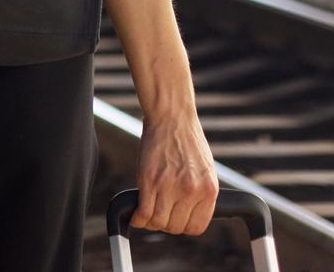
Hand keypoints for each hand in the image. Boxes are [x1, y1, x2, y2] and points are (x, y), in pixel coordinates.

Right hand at [132, 110, 217, 233]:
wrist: (172, 117)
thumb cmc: (187, 140)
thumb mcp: (204, 170)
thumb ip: (199, 192)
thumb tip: (187, 212)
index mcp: (208, 191)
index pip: (196, 227)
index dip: (182, 226)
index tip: (173, 219)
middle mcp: (191, 191)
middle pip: (175, 227)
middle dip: (165, 224)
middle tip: (157, 214)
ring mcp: (169, 186)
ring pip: (158, 222)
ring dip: (150, 221)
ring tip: (146, 213)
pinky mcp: (149, 179)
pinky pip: (144, 211)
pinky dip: (137, 217)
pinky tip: (135, 214)